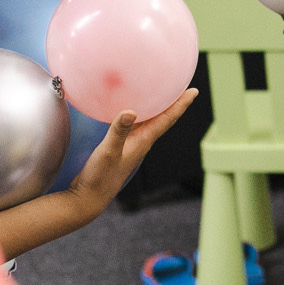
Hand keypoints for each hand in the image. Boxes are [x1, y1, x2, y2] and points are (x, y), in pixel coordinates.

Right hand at [66, 88, 197, 213]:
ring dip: (160, 108)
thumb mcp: (107, 151)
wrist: (89, 197)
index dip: (181, 104)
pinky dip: (141, 114)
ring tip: (165, 93)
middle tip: (185, 87)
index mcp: (143, 142)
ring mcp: (133, 145)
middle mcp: (142, 142)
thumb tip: (130, 111)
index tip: (194, 91)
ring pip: (152, 122)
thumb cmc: (99, 177)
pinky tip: (133, 108)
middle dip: (175, 103)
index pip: (167, 119)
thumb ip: (118, 131)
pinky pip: (138, 126)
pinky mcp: (122, 146)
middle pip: (164, 119)